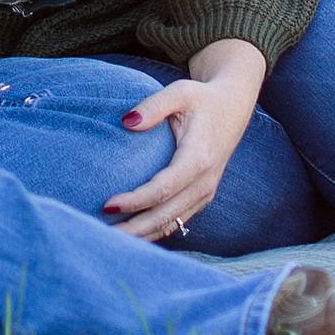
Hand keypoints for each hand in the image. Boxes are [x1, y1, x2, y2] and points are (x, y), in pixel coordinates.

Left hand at [104, 44, 265, 242]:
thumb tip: (126, 122)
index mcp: (199, 158)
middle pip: (165, 216)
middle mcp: (204, 182)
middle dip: (134, 228)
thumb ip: (153, 106)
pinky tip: (132, 235)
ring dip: (143, 235)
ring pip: (171, 224)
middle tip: (101, 236)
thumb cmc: (202, 99)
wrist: (233, 108)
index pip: (163, 189)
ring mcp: (205, 193)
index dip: (135, 200)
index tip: (107, 204)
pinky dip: (155, 231)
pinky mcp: (202, 197)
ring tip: (112, 242)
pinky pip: (177, 221)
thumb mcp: (180, 92)